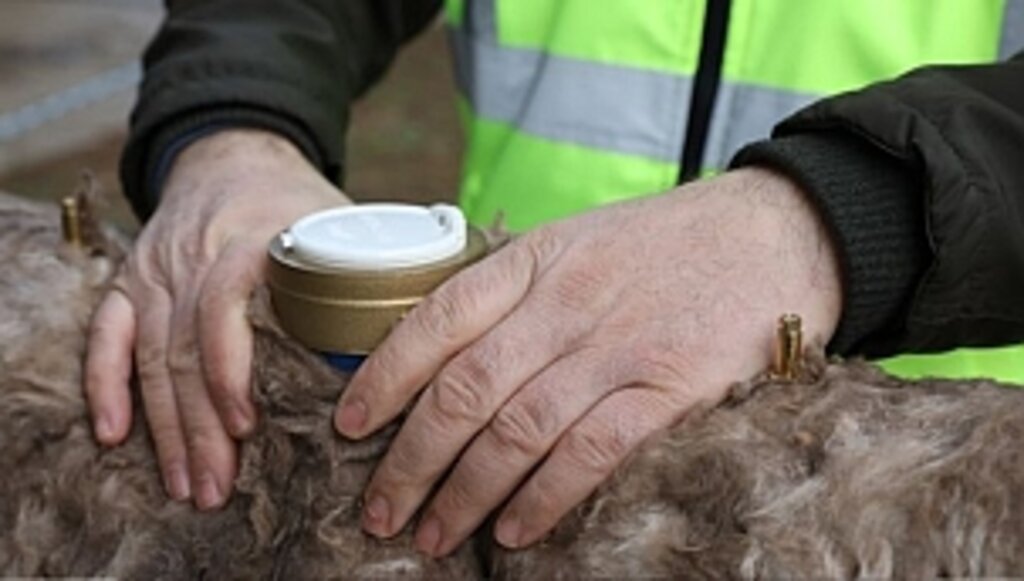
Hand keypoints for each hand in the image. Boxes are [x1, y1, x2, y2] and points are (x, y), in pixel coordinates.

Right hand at [85, 129, 347, 508]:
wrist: (234, 152)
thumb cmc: (294, 199)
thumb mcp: (337, 223)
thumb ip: (366, 276)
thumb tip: (415, 344)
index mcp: (250, 241)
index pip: (223, 308)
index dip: (230, 372)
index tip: (247, 426)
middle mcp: (194, 256)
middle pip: (185, 350)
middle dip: (200, 428)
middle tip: (218, 488)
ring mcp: (156, 269)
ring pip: (151, 356)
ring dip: (165, 427)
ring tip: (185, 483)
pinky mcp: (131, 280)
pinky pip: (108, 335)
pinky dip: (106, 384)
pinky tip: (114, 432)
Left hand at [334, 167, 842, 555]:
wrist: (778, 231)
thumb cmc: (670, 243)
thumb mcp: (580, 240)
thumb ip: (519, 290)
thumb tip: (449, 350)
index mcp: (536, 260)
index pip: (436, 320)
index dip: (383, 378)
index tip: (349, 427)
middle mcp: (566, 303)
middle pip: (464, 389)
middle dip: (410, 459)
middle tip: (379, 510)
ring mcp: (618, 347)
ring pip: (517, 430)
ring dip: (465, 492)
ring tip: (433, 535)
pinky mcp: (671, 389)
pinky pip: (590, 452)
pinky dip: (544, 497)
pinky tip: (515, 531)